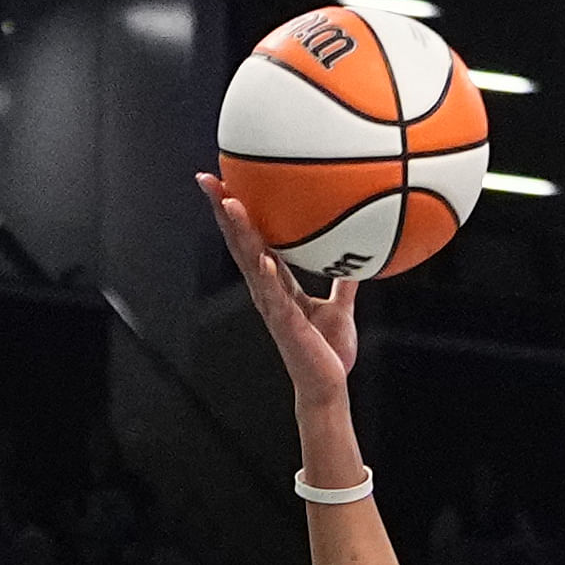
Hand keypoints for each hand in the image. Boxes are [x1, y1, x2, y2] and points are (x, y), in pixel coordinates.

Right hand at [198, 173, 360, 401]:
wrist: (327, 386)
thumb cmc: (327, 351)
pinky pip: (274, 296)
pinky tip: (263, 258)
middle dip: (223, 211)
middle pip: (240, 242)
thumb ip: (342, 281)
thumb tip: (356, 256)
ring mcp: (272, 307)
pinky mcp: (284, 324)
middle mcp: (267, 291)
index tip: (227, 182)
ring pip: (250, 262)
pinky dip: (267, 276)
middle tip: (209, 179)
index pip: (253, 239)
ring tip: (230, 204)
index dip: (238, 212)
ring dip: (239, 233)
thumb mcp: (339, 307)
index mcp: (277, 284)